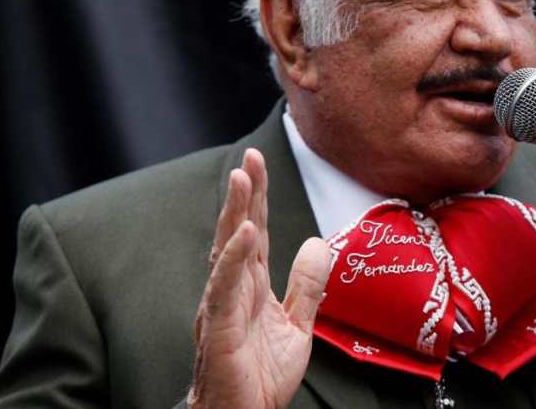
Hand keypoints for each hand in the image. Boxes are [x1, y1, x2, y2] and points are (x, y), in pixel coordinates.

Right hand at [189, 149, 331, 407]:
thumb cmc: (260, 379)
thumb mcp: (297, 326)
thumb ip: (306, 285)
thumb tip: (315, 242)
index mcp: (250, 287)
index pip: (254, 232)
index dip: (257, 197)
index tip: (257, 162)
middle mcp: (232, 290)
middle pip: (238, 231)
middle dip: (244, 192)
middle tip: (250, 156)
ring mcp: (223, 306)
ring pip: (227, 250)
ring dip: (235, 213)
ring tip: (241, 178)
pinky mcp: (219, 327)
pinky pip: (224, 286)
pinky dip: (234, 257)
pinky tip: (244, 233)